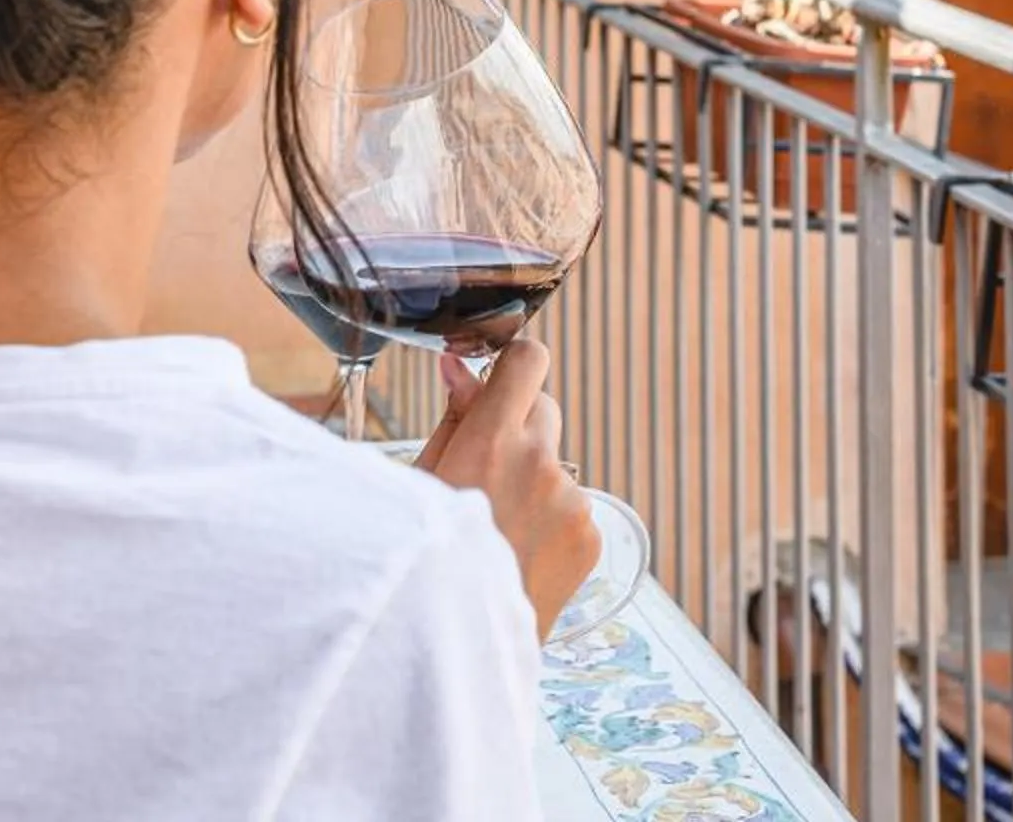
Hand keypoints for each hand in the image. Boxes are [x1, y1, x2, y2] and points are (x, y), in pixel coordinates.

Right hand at [415, 338, 598, 639]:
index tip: (500, 379)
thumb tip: (460, 367)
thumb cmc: (424, 563)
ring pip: (554, 464)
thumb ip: (453, 420)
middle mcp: (542, 464)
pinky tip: (518, 553)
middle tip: (484, 470)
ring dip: (532, 480)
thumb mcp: (422, 483)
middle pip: (544, 408)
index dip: (513, 364)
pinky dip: (549, 519)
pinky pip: (570, 506)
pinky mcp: (590, 536)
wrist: (456, 651)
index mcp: (492, 442)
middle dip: (517, 426)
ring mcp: (573, 502)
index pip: (527, 361)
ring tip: (496, 530)